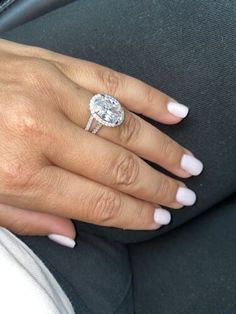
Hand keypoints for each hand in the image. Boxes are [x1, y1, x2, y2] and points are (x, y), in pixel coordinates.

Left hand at [0, 39, 202, 246]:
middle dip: (158, 186)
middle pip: (119, 166)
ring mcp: (52, 91)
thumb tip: (73, 234)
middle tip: (183, 195)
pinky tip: (173, 112)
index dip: (135, 215)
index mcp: (21, 171)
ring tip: (187, 164)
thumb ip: (29, 218)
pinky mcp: (54, 64)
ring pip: (125, 126)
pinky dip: (148, 98)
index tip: (158, 218)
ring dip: (162, 149)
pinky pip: (113, 81)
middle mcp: (42, 130)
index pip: (98, 202)